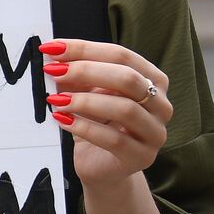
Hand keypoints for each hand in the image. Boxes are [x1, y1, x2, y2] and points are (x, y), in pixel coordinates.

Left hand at [40, 39, 173, 190]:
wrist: (101, 165)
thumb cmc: (96, 123)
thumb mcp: (86, 93)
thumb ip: (75, 76)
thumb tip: (54, 56)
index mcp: (152, 79)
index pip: (121, 55)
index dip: (85, 49)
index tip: (52, 48)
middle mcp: (160, 104)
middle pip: (128, 78)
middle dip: (86, 71)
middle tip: (54, 71)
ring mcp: (155, 132)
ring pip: (125, 109)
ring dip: (85, 101)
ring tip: (56, 100)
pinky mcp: (142, 157)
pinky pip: (114, 139)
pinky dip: (85, 127)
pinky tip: (63, 121)